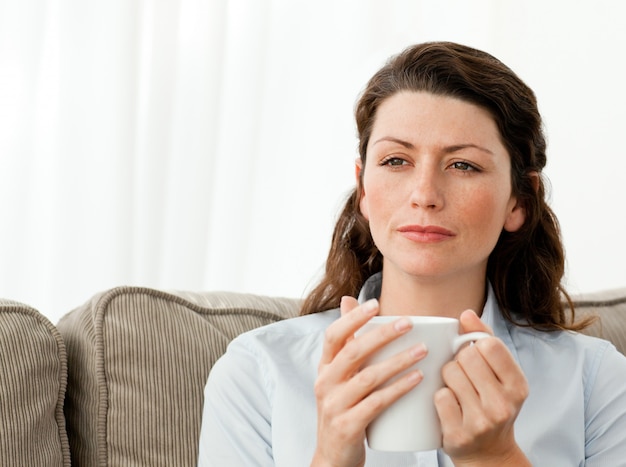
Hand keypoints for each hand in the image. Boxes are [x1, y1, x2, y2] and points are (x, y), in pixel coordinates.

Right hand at [310, 297, 426, 466]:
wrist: (333, 456)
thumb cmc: (343, 409)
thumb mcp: (339, 376)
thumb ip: (347, 342)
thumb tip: (349, 300)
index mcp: (324, 367)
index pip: (333, 335)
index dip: (352, 318)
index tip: (375, 304)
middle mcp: (325, 383)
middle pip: (353, 352)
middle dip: (382, 335)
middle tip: (409, 323)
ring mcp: (334, 405)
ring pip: (368, 377)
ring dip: (398, 361)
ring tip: (423, 350)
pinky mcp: (348, 426)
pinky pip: (377, 403)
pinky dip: (399, 389)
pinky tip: (417, 379)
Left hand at [434, 310, 529, 465]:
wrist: (489, 452)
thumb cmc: (491, 403)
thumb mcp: (499, 374)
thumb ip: (484, 339)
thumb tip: (466, 313)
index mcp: (517, 386)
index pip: (489, 344)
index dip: (475, 345)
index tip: (474, 356)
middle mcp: (503, 405)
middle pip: (466, 357)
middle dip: (459, 361)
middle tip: (464, 375)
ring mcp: (481, 421)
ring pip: (450, 373)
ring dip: (447, 378)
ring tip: (457, 389)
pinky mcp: (459, 434)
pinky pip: (439, 396)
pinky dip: (440, 397)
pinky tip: (450, 406)